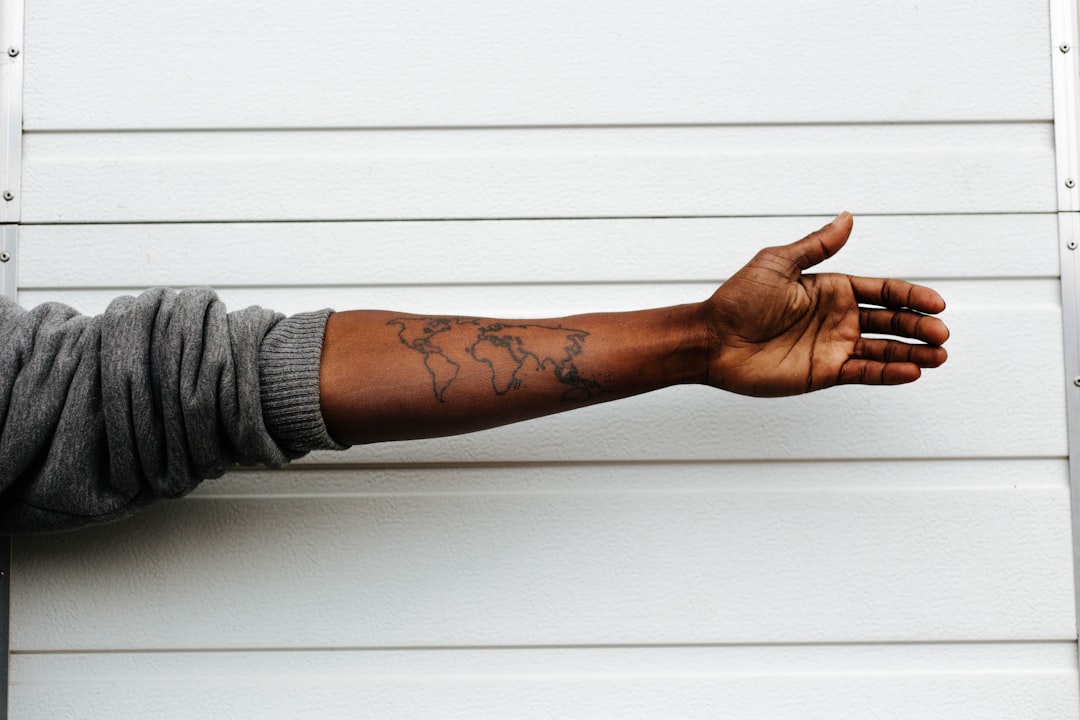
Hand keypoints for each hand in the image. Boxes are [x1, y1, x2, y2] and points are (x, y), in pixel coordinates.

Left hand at [703, 213, 948, 396]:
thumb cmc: (737, 299)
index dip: (911, 296)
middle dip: (919, 326)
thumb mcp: (778, 263)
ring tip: (940, 355)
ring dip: (913, 352)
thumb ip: (817, 246)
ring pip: (884, 350)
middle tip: (942, 333)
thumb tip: (847, 217)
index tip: (938, 302)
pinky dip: (889, 373)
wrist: (712, 340)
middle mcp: (837, 318)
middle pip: (890, 321)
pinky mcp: (824, 373)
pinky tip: (912, 371)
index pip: (882, 291)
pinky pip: (864, 373)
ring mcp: (832, 347)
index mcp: (830, 289)